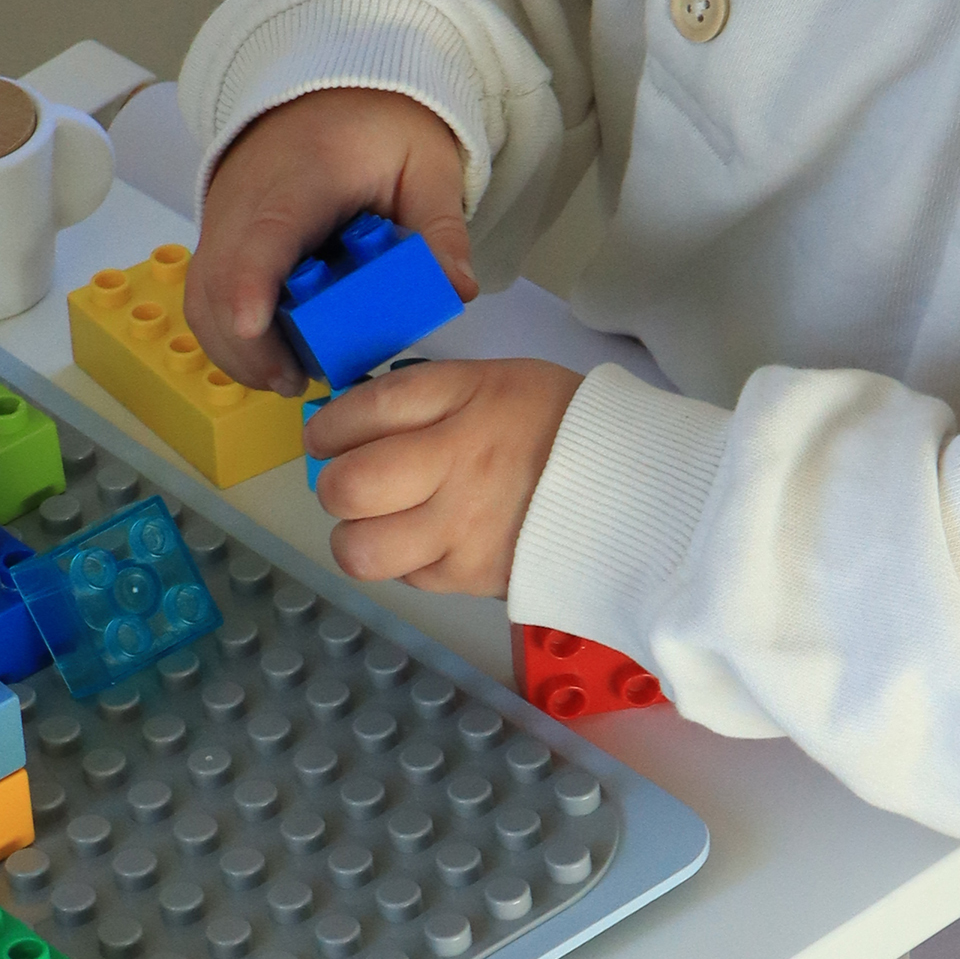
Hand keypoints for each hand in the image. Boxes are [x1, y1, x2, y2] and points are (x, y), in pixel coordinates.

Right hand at [186, 88, 476, 393]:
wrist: (333, 95)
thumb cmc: (380, 129)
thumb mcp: (428, 168)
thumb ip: (440, 230)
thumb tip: (457, 289)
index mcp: (305, 175)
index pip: (266, 232)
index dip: (250, 281)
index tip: (251, 324)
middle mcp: (247, 197)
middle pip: (220, 277)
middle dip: (247, 343)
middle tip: (296, 381)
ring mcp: (223, 217)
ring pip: (201, 294)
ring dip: (233, 347)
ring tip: (287, 377)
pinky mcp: (217, 237)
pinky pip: (203, 293)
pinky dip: (226, 333)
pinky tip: (268, 356)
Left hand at [305, 358, 582, 595]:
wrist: (633, 487)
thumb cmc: (556, 423)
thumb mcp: (492, 381)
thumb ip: (423, 397)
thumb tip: (348, 424)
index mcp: (464, 398)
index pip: (362, 412)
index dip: (327, 428)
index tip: (326, 438)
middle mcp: (458, 463)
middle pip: (348, 487)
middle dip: (335, 485)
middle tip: (354, 484)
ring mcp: (464, 528)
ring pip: (361, 550)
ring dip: (357, 536)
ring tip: (380, 523)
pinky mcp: (473, 577)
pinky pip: (406, 577)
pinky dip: (407, 561)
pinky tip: (432, 540)